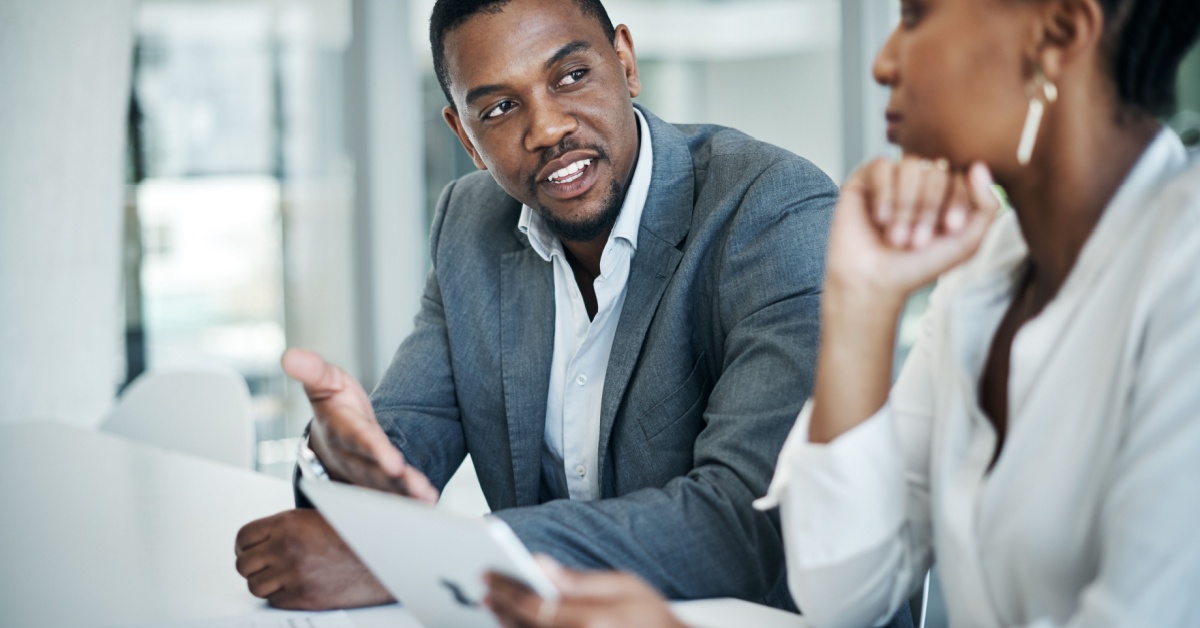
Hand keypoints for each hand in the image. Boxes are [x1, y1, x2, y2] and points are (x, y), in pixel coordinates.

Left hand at [234, 508, 393, 609]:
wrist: (386, 554)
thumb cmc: (359, 533)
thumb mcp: (320, 515)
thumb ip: (289, 525)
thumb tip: (264, 536)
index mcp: (289, 523)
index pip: (244, 537)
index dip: (245, 545)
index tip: (250, 549)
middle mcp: (287, 548)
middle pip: (244, 564)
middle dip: (254, 565)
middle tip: (265, 564)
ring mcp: (294, 574)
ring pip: (255, 586)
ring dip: (265, 582)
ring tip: (281, 577)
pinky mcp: (304, 597)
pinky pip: (274, 601)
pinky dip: (281, 596)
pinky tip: (296, 586)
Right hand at [284, 348, 437, 500]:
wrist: (331, 435)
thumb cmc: (334, 406)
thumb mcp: (325, 382)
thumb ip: (313, 371)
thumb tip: (290, 356)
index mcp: (343, 430)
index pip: (359, 441)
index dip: (375, 451)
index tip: (393, 462)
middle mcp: (353, 456)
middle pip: (375, 471)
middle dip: (395, 482)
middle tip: (418, 490)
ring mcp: (365, 473)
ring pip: (384, 487)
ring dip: (405, 495)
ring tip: (427, 500)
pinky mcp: (377, 483)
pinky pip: (392, 494)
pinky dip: (408, 500)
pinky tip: (428, 503)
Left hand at [484, 556, 684, 627]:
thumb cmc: (652, 620)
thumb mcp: (626, 586)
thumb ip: (580, 579)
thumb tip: (540, 564)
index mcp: (592, 621)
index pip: (535, 605)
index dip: (507, 590)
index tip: (487, 576)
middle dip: (500, 607)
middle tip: (485, 589)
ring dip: (506, 624)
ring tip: (495, 606)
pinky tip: (516, 624)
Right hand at [827, 156, 999, 303]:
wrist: (875, 281)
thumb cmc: (918, 265)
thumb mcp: (966, 242)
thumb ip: (986, 206)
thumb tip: (979, 165)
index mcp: (948, 191)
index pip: (963, 172)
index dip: (958, 199)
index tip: (949, 228)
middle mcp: (922, 180)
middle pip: (937, 168)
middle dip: (929, 207)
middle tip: (916, 241)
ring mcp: (894, 176)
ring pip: (911, 165)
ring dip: (907, 205)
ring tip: (896, 236)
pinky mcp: (866, 178)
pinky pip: (883, 166)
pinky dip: (884, 195)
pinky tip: (880, 219)